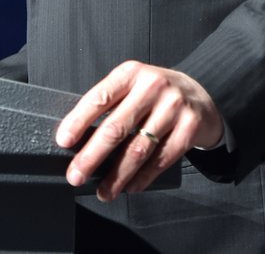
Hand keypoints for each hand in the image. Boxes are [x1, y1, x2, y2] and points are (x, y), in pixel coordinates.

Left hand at [55, 60, 222, 200]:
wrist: (200, 95)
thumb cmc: (157, 94)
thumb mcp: (133, 86)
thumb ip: (111, 104)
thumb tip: (78, 140)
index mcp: (131, 73)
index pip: (100, 97)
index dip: (79, 121)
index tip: (64, 141)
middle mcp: (153, 86)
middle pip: (116, 127)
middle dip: (92, 156)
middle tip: (76, 175)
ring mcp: (173, 107)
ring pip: (138, 149)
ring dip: (117, 175)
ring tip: (103, 191)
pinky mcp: (189, 128)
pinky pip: (160, 159)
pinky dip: (142, 178)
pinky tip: (130, 187)